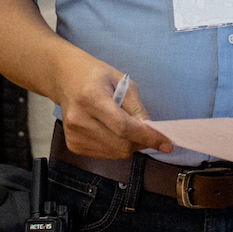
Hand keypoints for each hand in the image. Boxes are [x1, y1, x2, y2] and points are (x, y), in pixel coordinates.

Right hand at [56, 55, 171, 158]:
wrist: (66, 79)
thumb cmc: (96, 77)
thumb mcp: (123, 82)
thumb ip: (138, 109)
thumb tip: (152, 132)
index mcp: (91, 98)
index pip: (124, 127)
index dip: (148, 138)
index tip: (166, 144)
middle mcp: (79, 119)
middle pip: (121, 144)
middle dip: (140, 141)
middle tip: (143, 129)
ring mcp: (74, 134)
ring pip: (115, 153)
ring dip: (128, 144)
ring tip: (121, 123)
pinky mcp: (73, 144)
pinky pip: (105, 154)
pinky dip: (115, 146)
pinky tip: (109, 129)